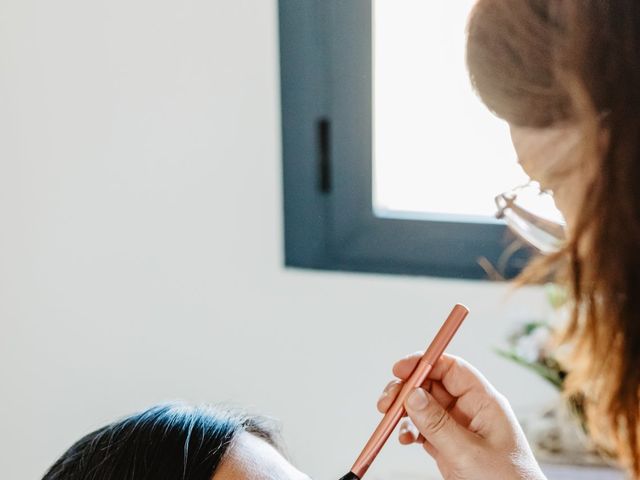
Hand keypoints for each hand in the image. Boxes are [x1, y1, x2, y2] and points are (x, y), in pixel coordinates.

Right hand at [377, 353, 545, 479]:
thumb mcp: (469, 452)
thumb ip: (438, 423)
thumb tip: (413, 395)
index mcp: (484, 402)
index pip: (451, 369)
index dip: (425, 364)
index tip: (400, 369)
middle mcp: (470, 411)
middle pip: (432, 385)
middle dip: (407, 389)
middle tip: (387, 401)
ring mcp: (458, 429)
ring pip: (424, 407)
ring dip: (403, 410)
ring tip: (388, 419)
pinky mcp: (448, 447)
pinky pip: (423, 429)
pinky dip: (409, 430)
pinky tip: (405, 439)